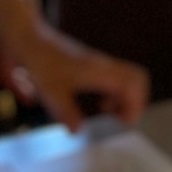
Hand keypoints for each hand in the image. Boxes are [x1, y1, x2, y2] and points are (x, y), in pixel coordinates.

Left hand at [8, 20, 148, 131]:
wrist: (33, 40)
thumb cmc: (42, 63)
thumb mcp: (51, 92)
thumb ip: (67, 113)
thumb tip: (79, 132)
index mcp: (99, 71)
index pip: (133, 82)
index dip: (136, 104)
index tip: (125, 122)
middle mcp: (104, 65)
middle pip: (138, 79)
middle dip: (136, 101)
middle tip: (122, 120)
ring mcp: (101, 64)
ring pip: (128, 78)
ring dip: (126, 98)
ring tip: (111, 114)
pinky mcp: (94, 66)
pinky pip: (117, 78)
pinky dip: (116, 94)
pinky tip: (101, 104)